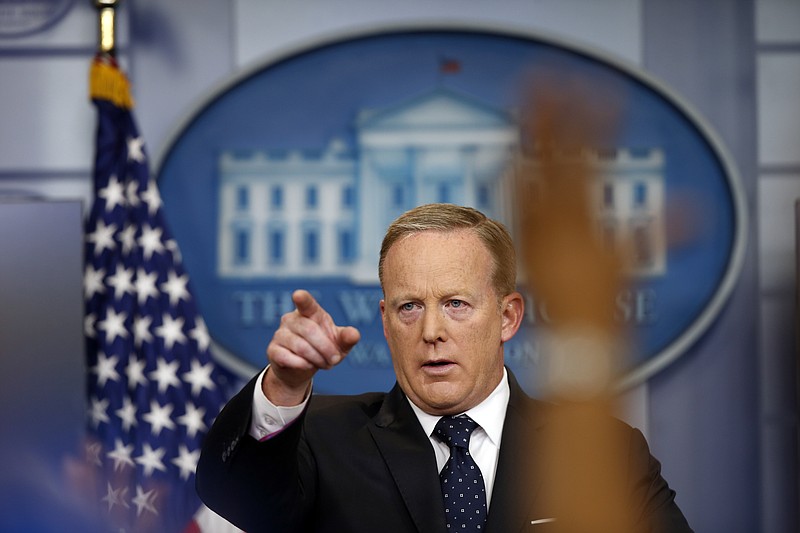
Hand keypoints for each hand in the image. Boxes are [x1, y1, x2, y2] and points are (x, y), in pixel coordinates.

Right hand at [264, 290, 360, 405]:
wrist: (302, 371)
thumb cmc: (323, 350)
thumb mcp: (339, 345)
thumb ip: (347, 338)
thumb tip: (354, 334)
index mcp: (310, 312)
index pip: (306, 303)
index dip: (302, 299)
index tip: (298, 295)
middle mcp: (291, 319)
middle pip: (310, 331)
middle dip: (326, 348)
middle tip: (335, 360)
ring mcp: (280, 333)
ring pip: (300, 346)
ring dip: (317, 359)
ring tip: (324, 363)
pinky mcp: (273, 350)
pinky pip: (287, 357)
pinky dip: (302, 365)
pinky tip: (307, 366)